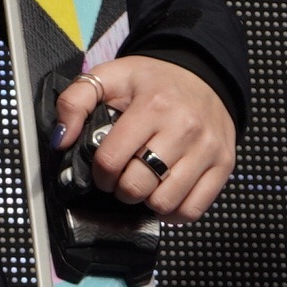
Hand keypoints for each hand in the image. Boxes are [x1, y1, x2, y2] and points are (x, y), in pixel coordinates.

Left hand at [54, 57, 234, 221]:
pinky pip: (193, 210)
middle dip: (121, 188)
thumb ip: (74, 102)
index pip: (111, 160)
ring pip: (164, 202)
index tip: (105, 167)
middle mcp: (184, 128)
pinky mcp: (224, 165)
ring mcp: (207, 149)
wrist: (204, 74)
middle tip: (124, 176)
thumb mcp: (109, 77)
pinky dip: (174, 211)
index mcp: (153, 105)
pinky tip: (166, 193)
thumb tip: (62, 140)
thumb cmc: (155, 81)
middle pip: (137, 186)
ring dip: (147, 200)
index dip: (99, 172)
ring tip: (146, 182)